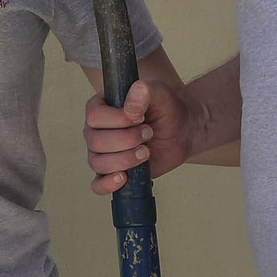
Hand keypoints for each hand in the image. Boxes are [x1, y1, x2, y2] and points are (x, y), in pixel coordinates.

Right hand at [84, 79, 192, 193]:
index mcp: (100, 108)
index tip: (140, 118)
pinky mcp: (113, 172)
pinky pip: (98, 185)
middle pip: (96, 142)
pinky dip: (108, 184)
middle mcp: (95, 131)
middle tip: (148, 133)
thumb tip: (130, 109)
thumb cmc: (165, 108)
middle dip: (126, 140)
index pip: (95, 117)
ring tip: (146, 151)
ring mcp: (102, 153)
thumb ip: (144, 91)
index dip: (118, 120)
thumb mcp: (158, 92)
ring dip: (125, 159)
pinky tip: (124, 178)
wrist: (181, 129)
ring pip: (98, 163)